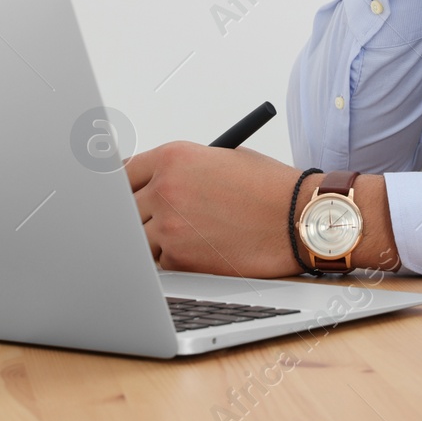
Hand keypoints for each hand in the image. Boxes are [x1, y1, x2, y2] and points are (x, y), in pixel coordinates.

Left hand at [126, 143, 304, 276]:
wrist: (298, 217)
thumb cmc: (267, 188)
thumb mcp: (220, 159)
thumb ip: (179, 170)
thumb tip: (147, 184)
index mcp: (173, 157)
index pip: (122, 173)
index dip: (122, 188)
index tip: (123, 197)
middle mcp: (166, 189)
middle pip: (124, 208)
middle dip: (138, 216)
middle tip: (154, 222)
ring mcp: (170, 226)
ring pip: (138, 239)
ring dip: (154, 241)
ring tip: (188, 236)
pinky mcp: (181, 259)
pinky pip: (160, 262)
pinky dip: (174, 260)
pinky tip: (202, 250)